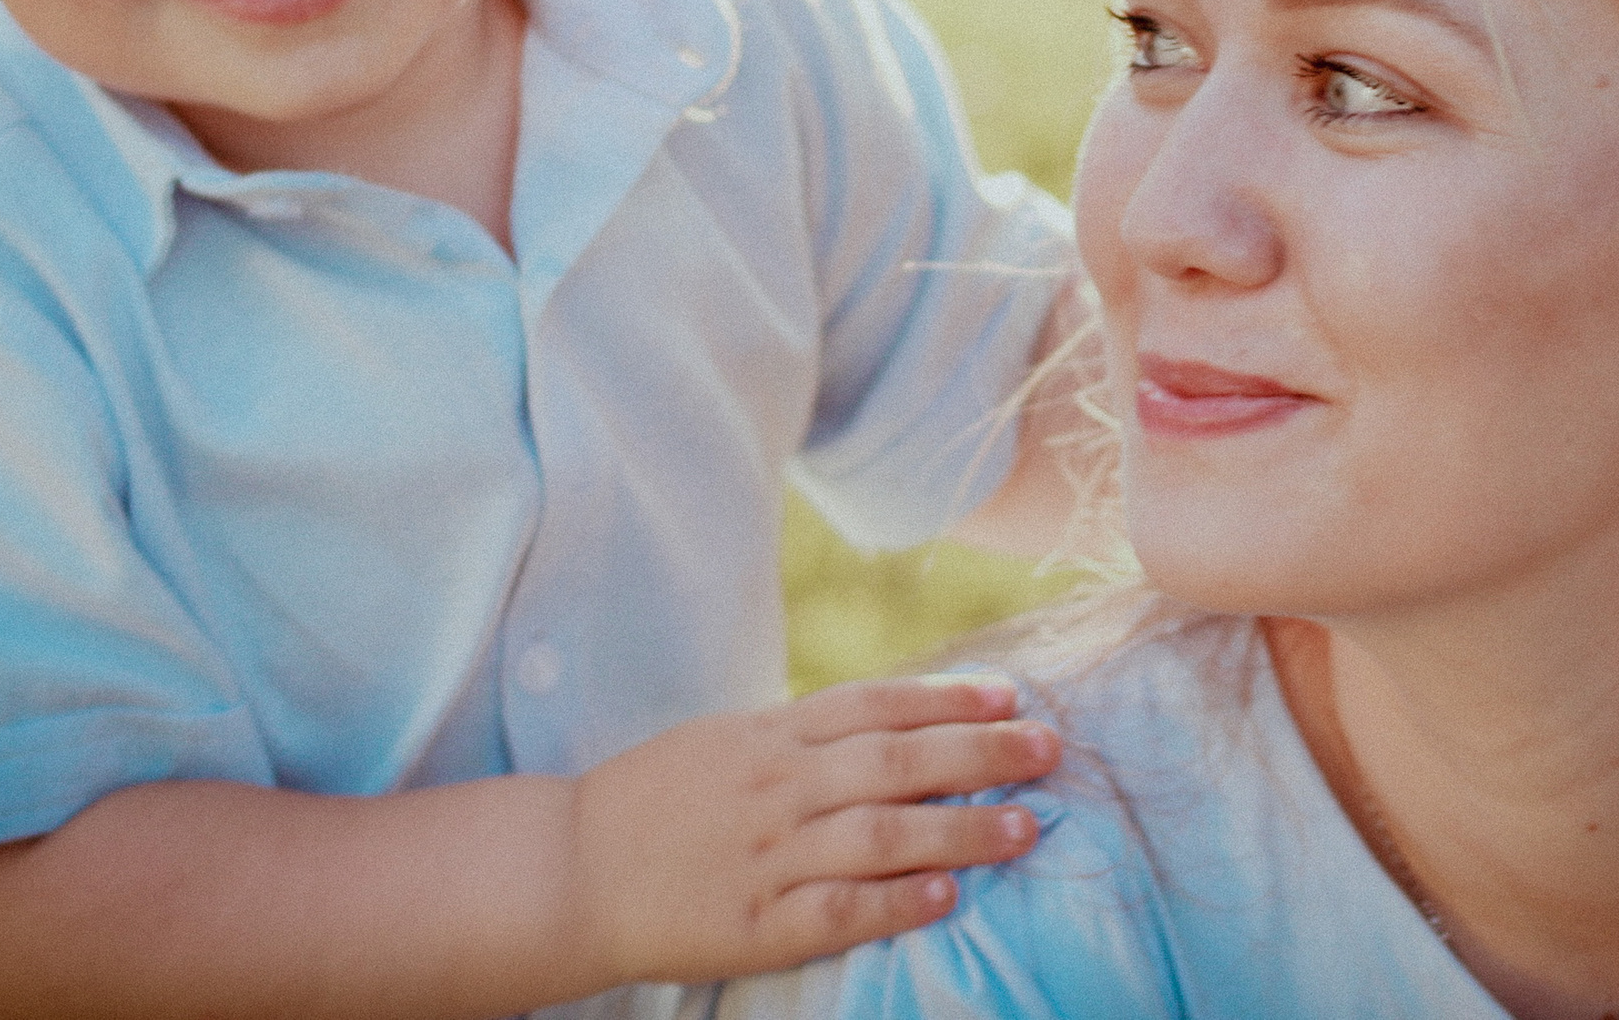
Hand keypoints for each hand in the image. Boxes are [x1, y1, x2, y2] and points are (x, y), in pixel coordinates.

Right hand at [565, 675, 1059, 985]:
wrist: (570, 869)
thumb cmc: (659, 800)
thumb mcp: (729, 741)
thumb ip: (807, 735)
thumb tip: (899, 719)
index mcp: (770, 736)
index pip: (876, 704)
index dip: (949, 698)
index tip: (1013, 695)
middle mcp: (776, 788)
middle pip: (895, 760)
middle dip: (980, 752)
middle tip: (1048, 749)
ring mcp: (766, 856)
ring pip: (879, 835)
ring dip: (960, 828)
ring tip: (1025, 826)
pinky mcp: (754, 925)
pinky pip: (835, 911)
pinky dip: (893, 902)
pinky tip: (945, 897)